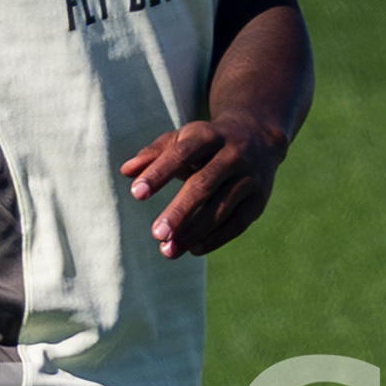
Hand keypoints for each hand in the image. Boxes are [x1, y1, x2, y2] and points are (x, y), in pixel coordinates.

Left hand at [120, 111, 288, 258]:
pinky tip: (192, 249)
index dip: (160, 173)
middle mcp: (234, 154)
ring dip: (194, 232)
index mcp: (210, 135)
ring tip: (167, 250)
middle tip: (156, 233)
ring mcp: (250, 178)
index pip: (183, 153)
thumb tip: (126, 171)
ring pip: (221, 208)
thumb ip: (154, 154)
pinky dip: (215, 238)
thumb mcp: (183, 139)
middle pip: (205, 184)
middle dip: (180, 211)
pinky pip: (237, 223)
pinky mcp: (258, 201)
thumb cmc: (207, 142)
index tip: (136, 193)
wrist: (259, 137)